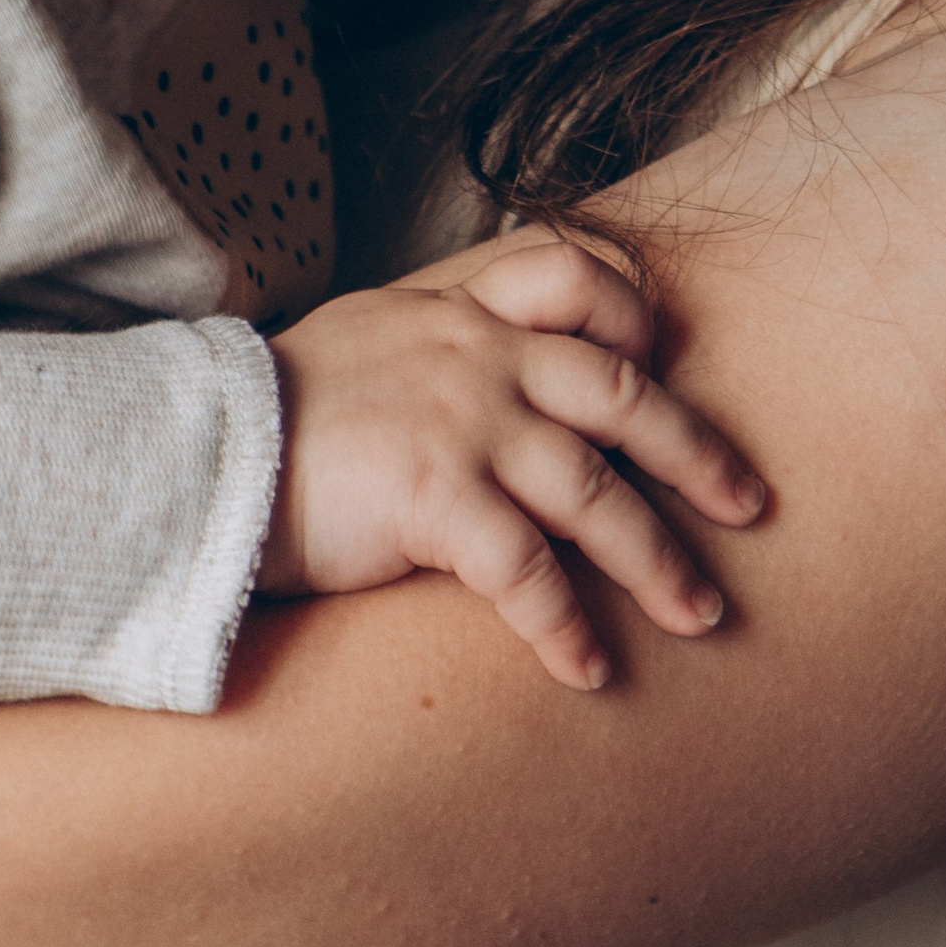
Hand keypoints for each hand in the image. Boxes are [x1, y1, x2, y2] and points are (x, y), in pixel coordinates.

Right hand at [261, 229, 767, 686]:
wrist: (196, 455)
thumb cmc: (272, 416)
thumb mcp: (363, 342)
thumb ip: (434, 347)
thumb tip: (489, 389)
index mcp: (454, 308)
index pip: (571, 275)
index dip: (631, 319)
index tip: (663, 365)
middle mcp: (473, 353)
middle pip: (619, 393)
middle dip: (695, 453)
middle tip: (749, 505)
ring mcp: (460, 421)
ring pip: (594, 490)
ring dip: (656, 561)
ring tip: (698, 615)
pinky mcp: (435, 496)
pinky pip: (528, 570)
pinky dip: (566, 626)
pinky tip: (587, 671)